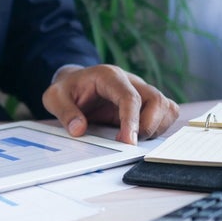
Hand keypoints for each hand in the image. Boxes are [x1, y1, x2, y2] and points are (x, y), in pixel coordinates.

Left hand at [41, 64, 178, 144]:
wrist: (74, 83)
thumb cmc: (67, 89)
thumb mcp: (54, 98)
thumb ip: (65, 112)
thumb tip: (79, 130)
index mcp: (110, 77)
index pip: (130, 97)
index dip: (132, 120)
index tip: (128, 142)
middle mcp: (131, 81)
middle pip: (156, 101)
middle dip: (147, 126)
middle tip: (127, 143)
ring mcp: (141, 91)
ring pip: (166, 107)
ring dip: (155, 128)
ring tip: (132, 139)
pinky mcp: (146, 103)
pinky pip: (166, 113)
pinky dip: (159, 127)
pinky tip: (140, 135)